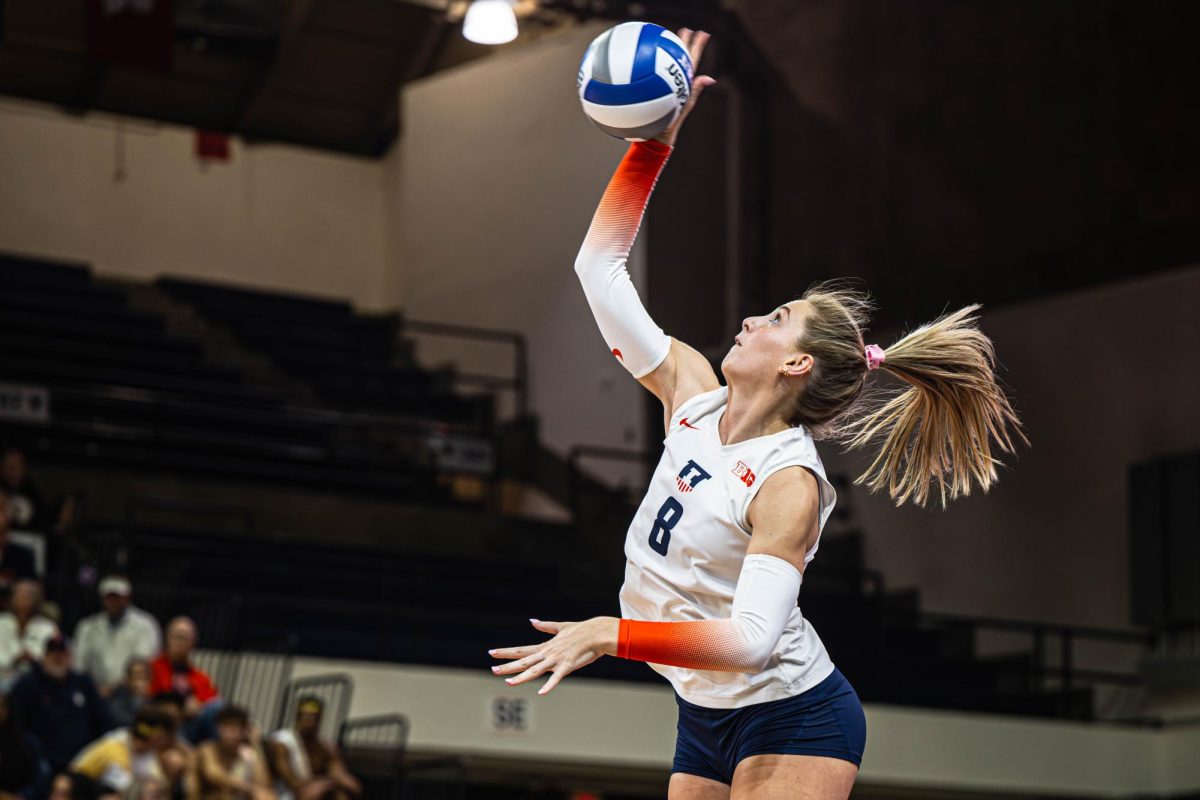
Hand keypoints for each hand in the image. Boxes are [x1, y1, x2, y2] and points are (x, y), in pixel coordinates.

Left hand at [489, 617, 618, 694]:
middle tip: (492, 670)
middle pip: (524, 661)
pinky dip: (549, 685)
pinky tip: (541, 693)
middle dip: (508, 666)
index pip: (522, 650)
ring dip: (522, 677)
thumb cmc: (580, 630)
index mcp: (545, 646)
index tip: (492, 653)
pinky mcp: (568, 665)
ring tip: (508, 683)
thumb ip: (546, 627)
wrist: (596, 632)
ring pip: (536, 670)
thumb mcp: (560, 627)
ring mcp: (556, 660)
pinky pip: (557, 677)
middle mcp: (547, 653)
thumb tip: (532, 621)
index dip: (506, 652)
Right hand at [653, 28, 716, 147]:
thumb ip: (694, 91)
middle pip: (680, 59)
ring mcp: (662, 88)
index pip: (691, 60)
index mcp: (683, 84)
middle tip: (686, 30)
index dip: (697, 46)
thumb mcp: (683, 107)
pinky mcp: (650, 93)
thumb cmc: (669, 126)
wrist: (652, 139)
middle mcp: (674, 83)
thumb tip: (710, 78)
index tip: (702, 33)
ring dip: (670, 50)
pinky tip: (641, 58)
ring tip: (671, 37)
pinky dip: (649, 65)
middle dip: (684, 43)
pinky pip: (650, 76)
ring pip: (666, 65)